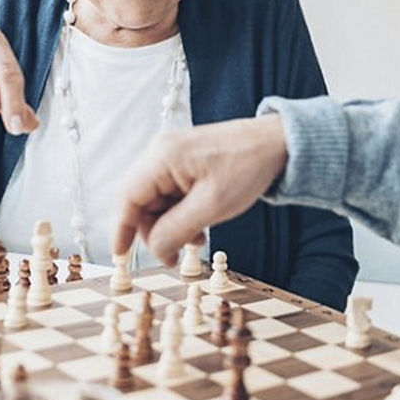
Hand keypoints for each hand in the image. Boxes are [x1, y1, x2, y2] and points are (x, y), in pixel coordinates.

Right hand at [113, 116, 287, 265]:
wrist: (279, 143)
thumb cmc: (248, 167)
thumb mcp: (212, 206)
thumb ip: (176, 230)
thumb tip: (154, 250)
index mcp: (163, 157)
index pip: (128, 198)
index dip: (122, 229)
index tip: (121, 256)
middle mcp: (162, 153)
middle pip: (141, 202)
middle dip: (156, 231)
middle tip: (177, 255)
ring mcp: (173, 156)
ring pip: (157, 201)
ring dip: (172, 225)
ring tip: (198, 238)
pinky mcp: (186, 162)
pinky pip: (172, 194)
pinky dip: (181, 213)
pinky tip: (200, 225)